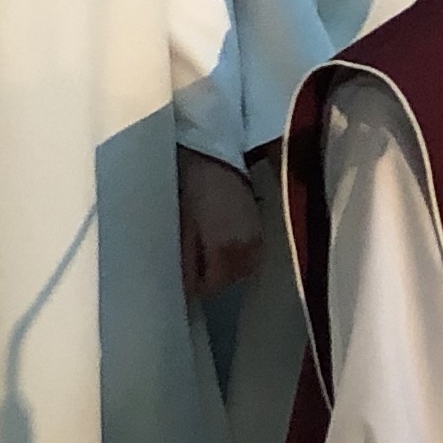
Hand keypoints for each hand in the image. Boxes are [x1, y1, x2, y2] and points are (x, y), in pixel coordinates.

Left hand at [179, 148, 262, 300]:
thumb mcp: (184, 225)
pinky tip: (222, 242)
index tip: (182, 275)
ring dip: (225, 268)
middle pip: (228, 281)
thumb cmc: (194, 186)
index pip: (212, 286)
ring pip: (241, 270)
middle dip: (210, 277)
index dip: (195, 285)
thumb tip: (184, 287)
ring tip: (207, 252)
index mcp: (225, 249)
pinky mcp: (261, 228)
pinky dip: (236, 256)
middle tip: (192, 263)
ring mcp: (258, 239)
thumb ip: (186, 259)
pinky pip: (250, 256)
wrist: (217, 155)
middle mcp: (247, 249)